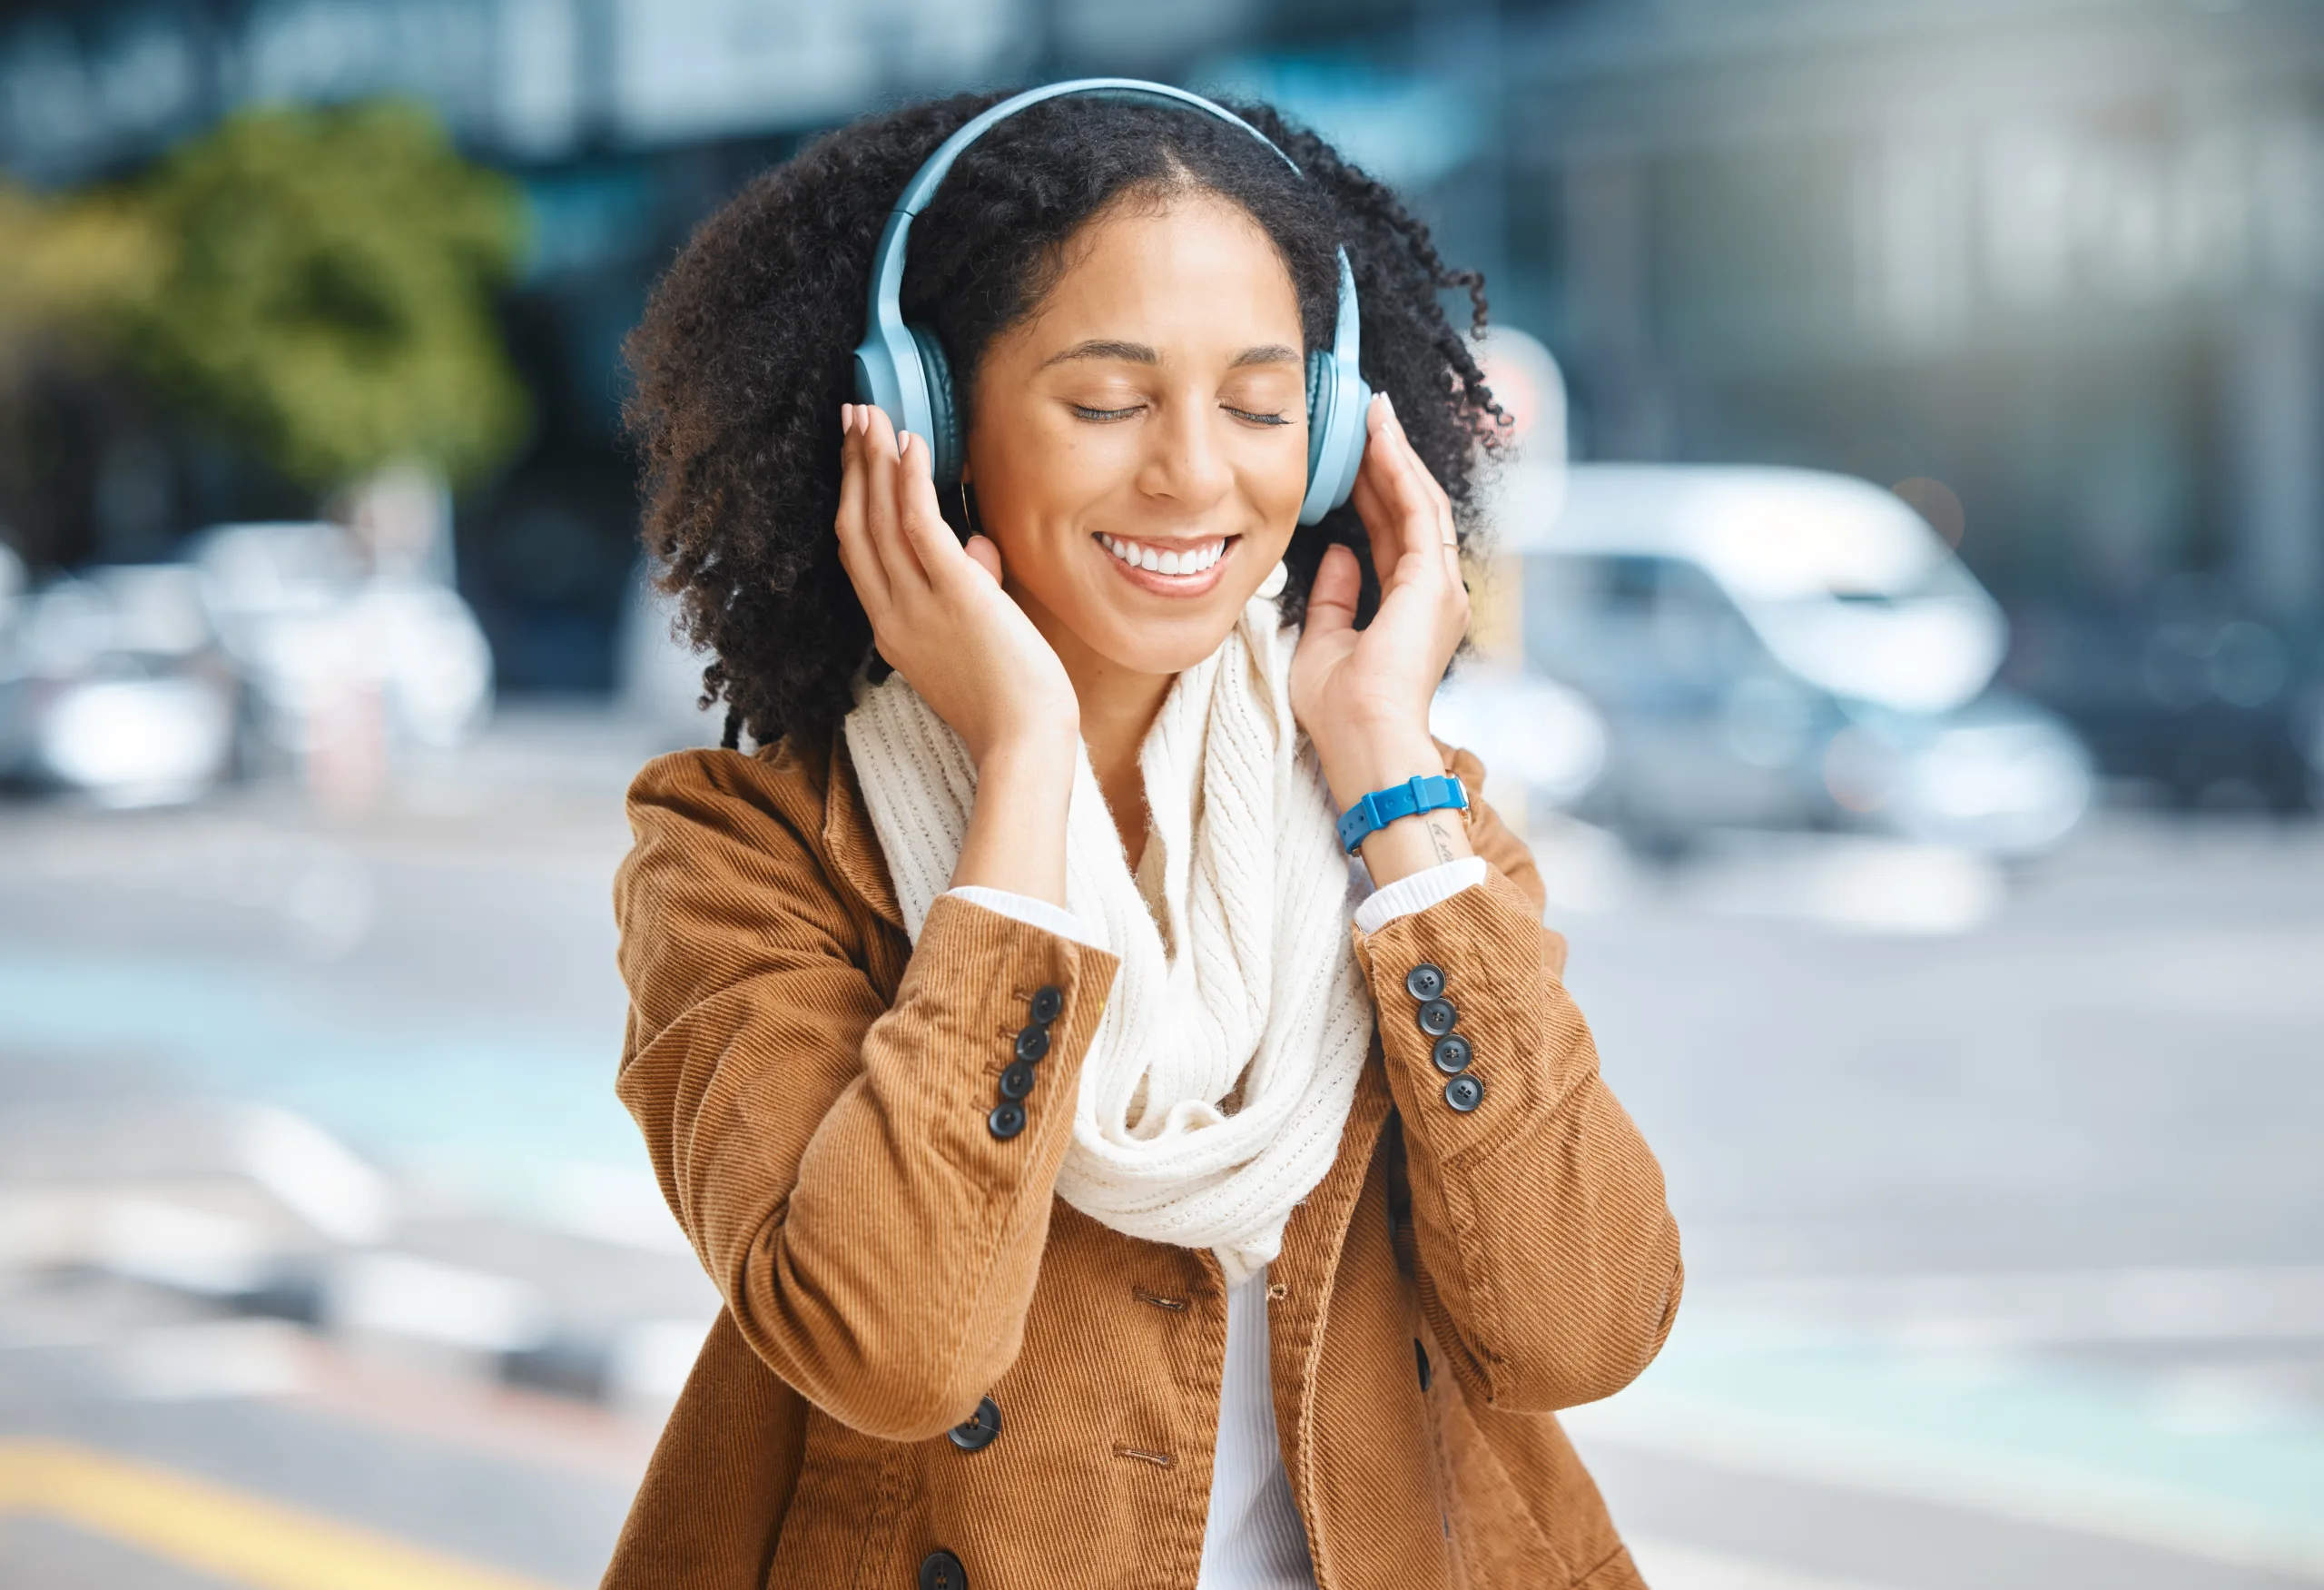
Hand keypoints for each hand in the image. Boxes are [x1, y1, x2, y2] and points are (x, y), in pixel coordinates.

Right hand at [835, 403, 1078, 768]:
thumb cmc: (1010, 703)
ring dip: (874, 460)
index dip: (853, 502)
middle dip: (853, 467)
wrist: (1024, 742)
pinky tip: (910, 444)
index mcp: (891, 633)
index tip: (855, 461)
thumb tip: (976, 546)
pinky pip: (920, 525)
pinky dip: (910, 480)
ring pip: (880, 519)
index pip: (858, 555)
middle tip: (853, 418)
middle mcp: (892, 616)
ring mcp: (918, 605)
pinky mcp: (955, 594)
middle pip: (857, 527)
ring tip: (872, 415)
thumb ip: (969, 589)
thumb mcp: (974, 641)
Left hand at [1291, 394, 1470, 802]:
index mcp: (1413, 609)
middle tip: (1367, 418)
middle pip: (1411, 510)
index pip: (1393, 534)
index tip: (1355, 455)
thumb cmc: (1342, 711)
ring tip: (1373, 414)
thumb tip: (1338, 556)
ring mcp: (1441, 587)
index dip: (1374, 492)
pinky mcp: (1433, 582)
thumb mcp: (1326, 643)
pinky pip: (1416, 511)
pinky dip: (1397, 472)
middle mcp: (1436, 593)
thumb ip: (1337, 598)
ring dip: (1395, 456)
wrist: (1364, 741)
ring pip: (1419, 502)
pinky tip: (1379, 439)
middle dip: (1388, 462)